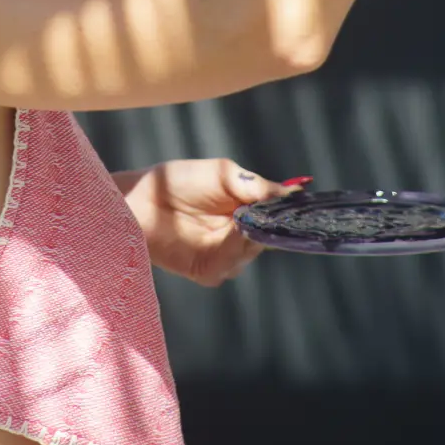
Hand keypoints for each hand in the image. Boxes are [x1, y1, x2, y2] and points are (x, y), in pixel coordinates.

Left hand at [120, 158, 299, 287]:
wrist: (140, 200)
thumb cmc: (177, 181)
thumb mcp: (222, 174)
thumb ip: (254, 185)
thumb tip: (294, 192)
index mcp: (246, 211)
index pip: (278, 217)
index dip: (290, 213)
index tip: (304, 206)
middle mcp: (240, 236)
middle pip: (271, 235)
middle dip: (272, 223)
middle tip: (271, 210)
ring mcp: (225, 255)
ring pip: (253, 249)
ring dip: (251, 234)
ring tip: (241, 216)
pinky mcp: (208, 271)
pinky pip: (232, 263)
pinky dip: (234, 248)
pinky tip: (231, 230)